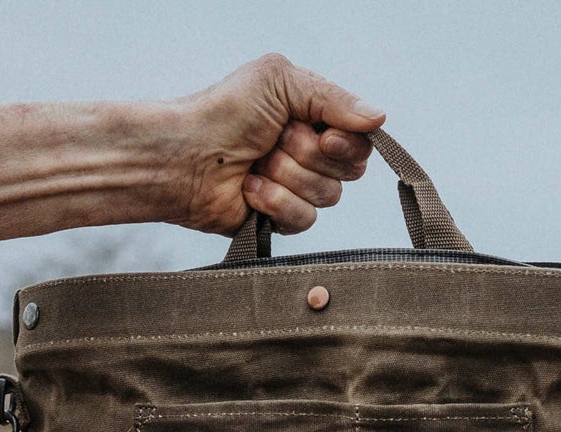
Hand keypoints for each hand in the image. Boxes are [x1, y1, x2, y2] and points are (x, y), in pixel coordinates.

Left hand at [168, 54, 383, 236]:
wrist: (181, 155)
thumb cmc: (222, 112)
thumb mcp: (279, 82)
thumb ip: (333, 97)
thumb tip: (379, 117)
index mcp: (312, 118)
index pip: (360, 140)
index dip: (347, 142)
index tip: (323, 135)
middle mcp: (309, 153)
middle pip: (350, 170)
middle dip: (309, 155)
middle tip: (274, 141)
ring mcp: (296, 187)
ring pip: (329, 196)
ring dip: (288, 176)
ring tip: (256, 164)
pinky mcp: (281, 218)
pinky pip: (305, 220)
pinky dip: (275, 201)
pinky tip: (249, 188)